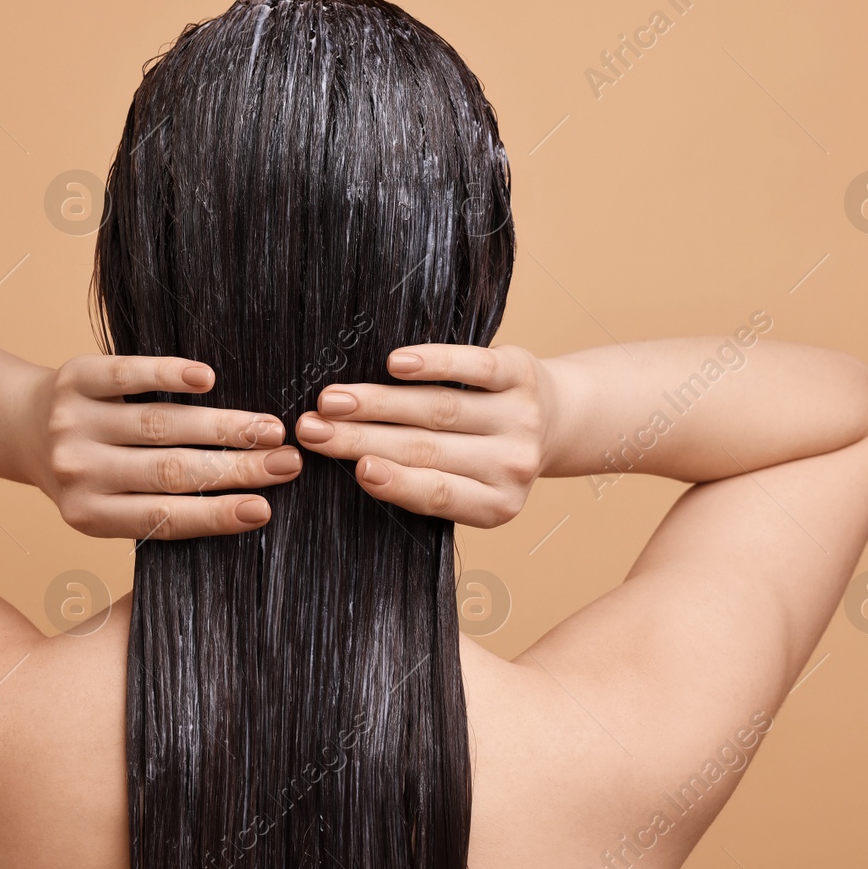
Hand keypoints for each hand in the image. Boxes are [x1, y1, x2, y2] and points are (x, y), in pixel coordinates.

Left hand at [29, 355, 301, 538]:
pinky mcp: (74, 379)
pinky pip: (128, 375)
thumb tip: (246, 510)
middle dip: (236, 468)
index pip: (163, 518)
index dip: (215, 514)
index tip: (264, 508)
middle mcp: (79, 471)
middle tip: (289, 463)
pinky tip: (207, 379)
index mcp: (90, 516)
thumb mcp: (107, 505)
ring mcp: (75, 424)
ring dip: (222, 426)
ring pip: (160, 425)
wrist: (20, 427)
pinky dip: (169, 375)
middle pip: (170, 471)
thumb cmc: (87, 472)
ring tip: (269, 428)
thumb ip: (156, 509)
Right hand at [294, 344, 548, 526]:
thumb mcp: (467, 486)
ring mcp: (520, 418)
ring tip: (331, 400)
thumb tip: (348, 465)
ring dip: (378, 402)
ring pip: (439, 409)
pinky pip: (474, 368)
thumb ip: (421, 483)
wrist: (556, 419)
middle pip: (426, 448)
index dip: (398, 482)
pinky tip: (397, 363)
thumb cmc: (486, 456)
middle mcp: (512, 465)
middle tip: (311, 429)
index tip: (359, 469)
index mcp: (495, 506)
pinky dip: (434, 364)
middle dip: (361, 438)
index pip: (439, 494)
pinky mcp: (521, 374)